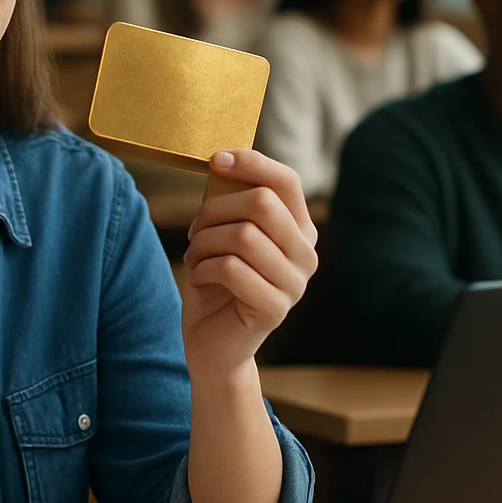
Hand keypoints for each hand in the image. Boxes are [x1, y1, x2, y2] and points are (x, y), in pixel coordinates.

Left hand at [181, 150, 318, 379]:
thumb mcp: (224, 233)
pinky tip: (200, 277)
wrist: (213, 343)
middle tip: (195, 230)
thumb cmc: (217, 281)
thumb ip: (233, 202)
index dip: (250, 163)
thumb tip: (223, 159)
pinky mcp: (275, 309)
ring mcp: (295, 283)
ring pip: (242, 236)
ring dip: (204, 243)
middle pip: (261, 204)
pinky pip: (231, 268)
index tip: (215, 161)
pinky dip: (203, 268)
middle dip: (214, 210)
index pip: (286, 181)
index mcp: (300, 229)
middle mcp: (306, 254)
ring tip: (195, 257)